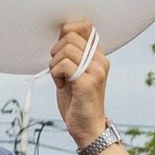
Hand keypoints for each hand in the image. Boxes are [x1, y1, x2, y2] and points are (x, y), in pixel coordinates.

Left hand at [49, 20, 110, 148]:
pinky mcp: (88, 81)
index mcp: (98, 55)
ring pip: (65, 50)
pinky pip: (63, 65)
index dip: (66, 33)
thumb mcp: (73, 71)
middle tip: (59, 70)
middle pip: (70, 36)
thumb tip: (62, 33)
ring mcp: (96, 70)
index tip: (61, 52)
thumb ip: (71, 53)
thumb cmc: (77, 101)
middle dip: (56, 52)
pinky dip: (55, 75)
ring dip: (54, 66)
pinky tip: (62, 86)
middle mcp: (100, 59)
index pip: (84, 25)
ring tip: (61, 79)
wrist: (87, 128)